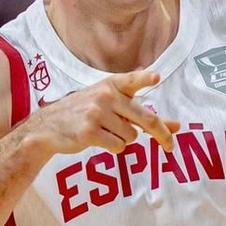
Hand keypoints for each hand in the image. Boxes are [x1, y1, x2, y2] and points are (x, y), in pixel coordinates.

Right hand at [31, 68, 178, 154]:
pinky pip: (118, 146)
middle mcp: (105, 96)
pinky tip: (99, 139)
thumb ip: (143, 114)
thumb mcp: (111, 105)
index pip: (132, 80)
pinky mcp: (89, 131)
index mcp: (111, 85)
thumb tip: (177, 126)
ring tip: (106, 132)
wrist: (48, 126)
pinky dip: (113, 147)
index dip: (144, 78)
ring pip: (131, 136)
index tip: (156, 77)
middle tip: (170, 146)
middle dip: (161, 134)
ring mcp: (96, 113)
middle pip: (145, 118)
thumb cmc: (85, 113)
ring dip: (124, 139)